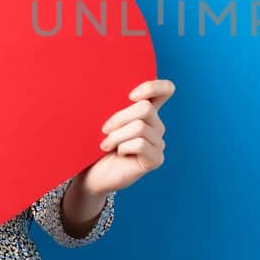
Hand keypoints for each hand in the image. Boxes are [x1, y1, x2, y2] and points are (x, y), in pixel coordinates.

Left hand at [78, 78, 174, 195]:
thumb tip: (110, 91)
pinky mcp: (156, 159)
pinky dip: (123, 147)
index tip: (130, 96)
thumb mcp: (107, 122)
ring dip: (117, 136)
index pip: (166, 89)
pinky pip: (140, 144)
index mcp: (148, 111)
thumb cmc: (98, 145)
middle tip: (104, 129)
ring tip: (106, 144)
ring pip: (140, 127)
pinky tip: (118, 153)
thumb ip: (116, 107)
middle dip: (120, 117)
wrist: (93, 173)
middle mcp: (157, 126)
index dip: (152, 87)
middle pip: (146, 108)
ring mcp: (159, 143)